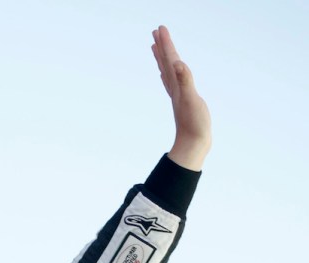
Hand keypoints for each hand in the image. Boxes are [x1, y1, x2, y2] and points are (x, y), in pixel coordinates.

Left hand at [152, 25, 211, 170]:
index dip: (166, 43)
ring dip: (163, 58)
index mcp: (177, 85)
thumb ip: (185, 80)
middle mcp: (175, 88)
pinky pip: (173, 83)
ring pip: (168, 72)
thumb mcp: (191, 99)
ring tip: (156, 47)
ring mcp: (178, 94)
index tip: (160, 28)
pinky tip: (169, 73)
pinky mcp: (182, 101)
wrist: (193, 144)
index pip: (170, 59)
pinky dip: (170, 74)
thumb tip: (177, 63)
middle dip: (162, 46)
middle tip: (156, 31)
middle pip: (166, 62)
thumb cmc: (194, 123)